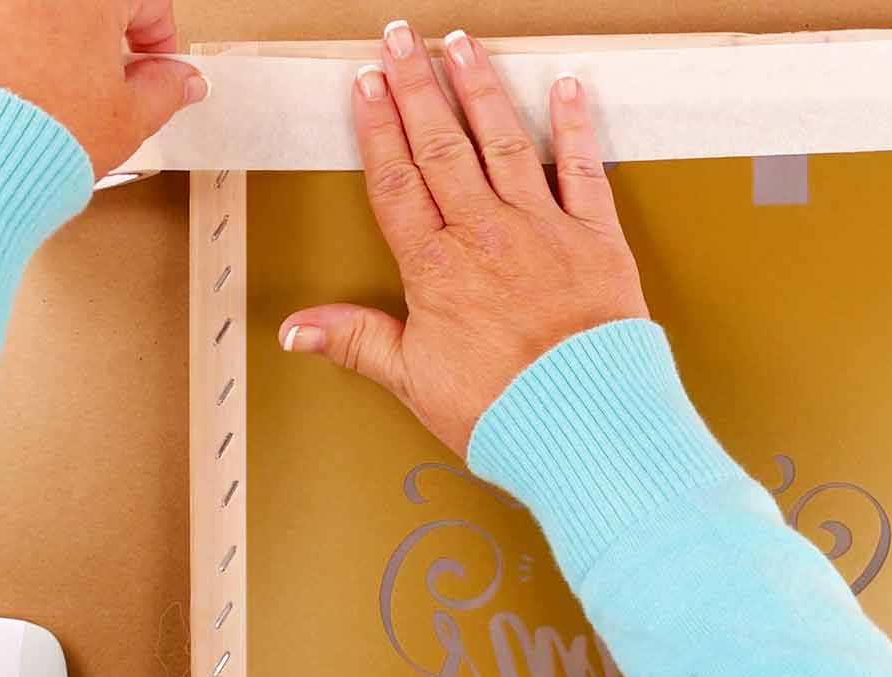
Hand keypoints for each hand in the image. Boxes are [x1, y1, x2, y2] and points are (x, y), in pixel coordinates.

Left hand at [0, 0, 206, 176]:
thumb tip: (176, 81)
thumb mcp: (123, 121)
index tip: (148, 62)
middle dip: (87, 32)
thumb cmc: (29, 140)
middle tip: (86, 76)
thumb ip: (161, 91)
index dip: (155, 37)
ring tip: (25, 83)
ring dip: (24, 30)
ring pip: (10, 6)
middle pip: (73, 1)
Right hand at [277, 22, 648, 457]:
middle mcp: (485, 234)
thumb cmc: (504, 411)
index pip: (395, 181)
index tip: (365, 85)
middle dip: (417, 85)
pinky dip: (573, 126)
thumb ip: (357, 341)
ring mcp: (541, 229)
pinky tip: (565, 88)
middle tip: (401, 37)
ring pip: (502, 142)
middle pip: (440, 146)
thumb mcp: (413, 380)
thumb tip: (296, 328)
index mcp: (436, 267)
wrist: (584, 423)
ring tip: (462, 44)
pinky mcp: (596, 238)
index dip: (378, 128)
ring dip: (480, 88)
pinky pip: (582, 169)